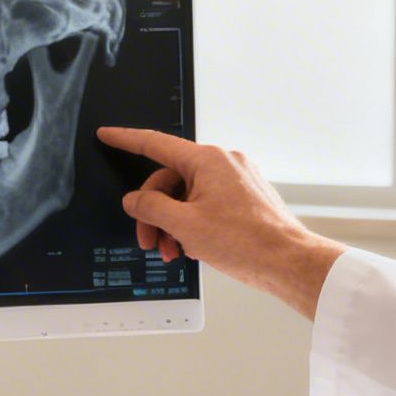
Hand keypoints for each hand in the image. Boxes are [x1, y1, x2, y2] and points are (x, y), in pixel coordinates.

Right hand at [96, 127, 344, 318]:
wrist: (287, 261)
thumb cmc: (245, 241)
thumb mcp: (184, 225)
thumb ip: (151, 208)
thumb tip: (134, 200)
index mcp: (207, 160)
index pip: (156, 144)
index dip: (127, 140)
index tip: (108, 135)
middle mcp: (223, 163)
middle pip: (169, 181)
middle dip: (153, 213)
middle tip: (148, 241)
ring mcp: (236, 180)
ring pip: (187, 196)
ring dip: (172, 224)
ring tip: (171, 252)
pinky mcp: (244, 197)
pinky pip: (206, 203)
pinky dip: (192, 224)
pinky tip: (190, 248)